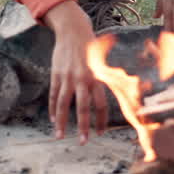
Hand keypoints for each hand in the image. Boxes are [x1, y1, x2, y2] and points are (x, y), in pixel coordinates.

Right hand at [42, 0, 107, 143]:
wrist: (73, 31)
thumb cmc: (90, 49)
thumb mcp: (101, 63)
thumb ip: (105, 80)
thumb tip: (121, 94)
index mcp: (97, 77)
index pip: (101, 104)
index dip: (101, 121)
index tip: (100, 134)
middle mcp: (83, 78)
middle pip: (82, 107)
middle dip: (83, 126)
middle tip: (82, 142)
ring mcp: (67, 77)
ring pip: (63, 104)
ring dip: (61, 122)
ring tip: (59, 136)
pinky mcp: (56, 74)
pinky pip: (53, 95)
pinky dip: (52, 108)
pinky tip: (52, 119)